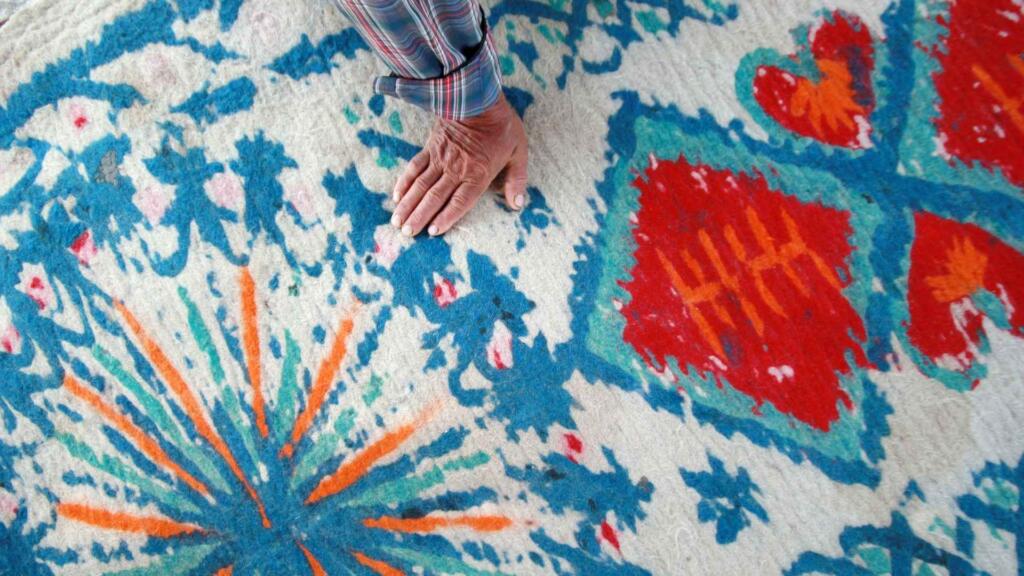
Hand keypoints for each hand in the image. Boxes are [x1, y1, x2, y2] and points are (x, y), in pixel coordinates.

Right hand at [390, 94, 528, 236]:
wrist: (478, 95)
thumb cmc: (502, 125)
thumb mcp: (519, 151)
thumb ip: (517, 179)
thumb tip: (518, 204)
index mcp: (478, 174)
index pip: (460, 201)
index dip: (446, 217)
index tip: (432, 232)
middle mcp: (456, 169)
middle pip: (435, 197)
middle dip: (419, 216)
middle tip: (407, 233)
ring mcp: (440, 158)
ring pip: (421, 186)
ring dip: (408, 205)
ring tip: (398, 222)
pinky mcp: (431, 147)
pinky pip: (415, 167)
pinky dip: (405, 182)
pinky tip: (397, 196)